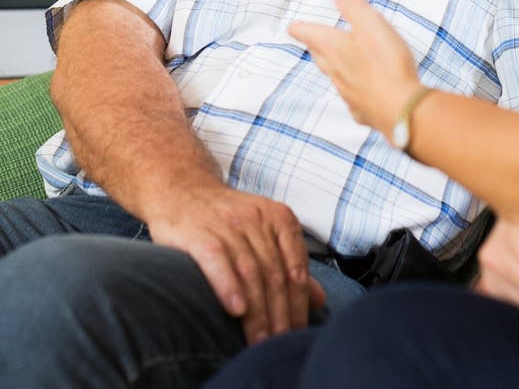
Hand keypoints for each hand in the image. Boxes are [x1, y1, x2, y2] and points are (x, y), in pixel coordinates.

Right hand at [146, 182, 325, 344]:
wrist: (183, 191)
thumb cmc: (226, 219)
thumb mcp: (264, 232)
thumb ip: (290, 264)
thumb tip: (318, 299)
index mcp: (279, 217)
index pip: (296, 268)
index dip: (298, 305)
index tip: (297, 334)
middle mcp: (256, 219)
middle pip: (275, 274)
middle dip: (280, 314)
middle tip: (279, 344)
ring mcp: (228, 224)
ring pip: (250, 272)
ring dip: (258, 312)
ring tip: (260, 341)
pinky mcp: (198, 232)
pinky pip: (217, 261)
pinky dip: (229, 287)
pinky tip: (236, 310)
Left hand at [289, 0, 419, 137]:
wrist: (399, 108)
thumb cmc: (386, 63)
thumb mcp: (371, 25)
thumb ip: (353, 6)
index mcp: (334, 48)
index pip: (310, 34)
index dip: (301, 28)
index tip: (293, 27)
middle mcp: (336, 71)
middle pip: (320, 57)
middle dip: (315, 47)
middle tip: (311, 42)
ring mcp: (348, 92)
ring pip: (334, 77)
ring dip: (333, 68)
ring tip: (335, 63)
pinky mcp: (362, 109)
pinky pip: (352, 97)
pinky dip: (353, 90)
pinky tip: (360, 91)